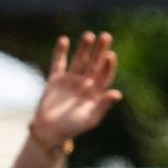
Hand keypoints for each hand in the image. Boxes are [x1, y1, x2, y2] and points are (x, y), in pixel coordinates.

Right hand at [30, 32, 122, 148]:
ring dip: (83, 48)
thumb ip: (103, 105)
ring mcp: (70, 80)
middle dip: (100, 50)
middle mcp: (85, 84)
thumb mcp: (90, 118)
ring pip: (79, 60)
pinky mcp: (55, 79)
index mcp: (96, 93)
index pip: (105, 75)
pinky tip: (64, 40)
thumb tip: (117, 94)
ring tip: (88, 35)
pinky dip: (60, 52)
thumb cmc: (72, 128)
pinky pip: (58, 63)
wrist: (49, 131)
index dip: (108, 66)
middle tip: (105, 36)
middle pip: (94, 63)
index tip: (110, 55)